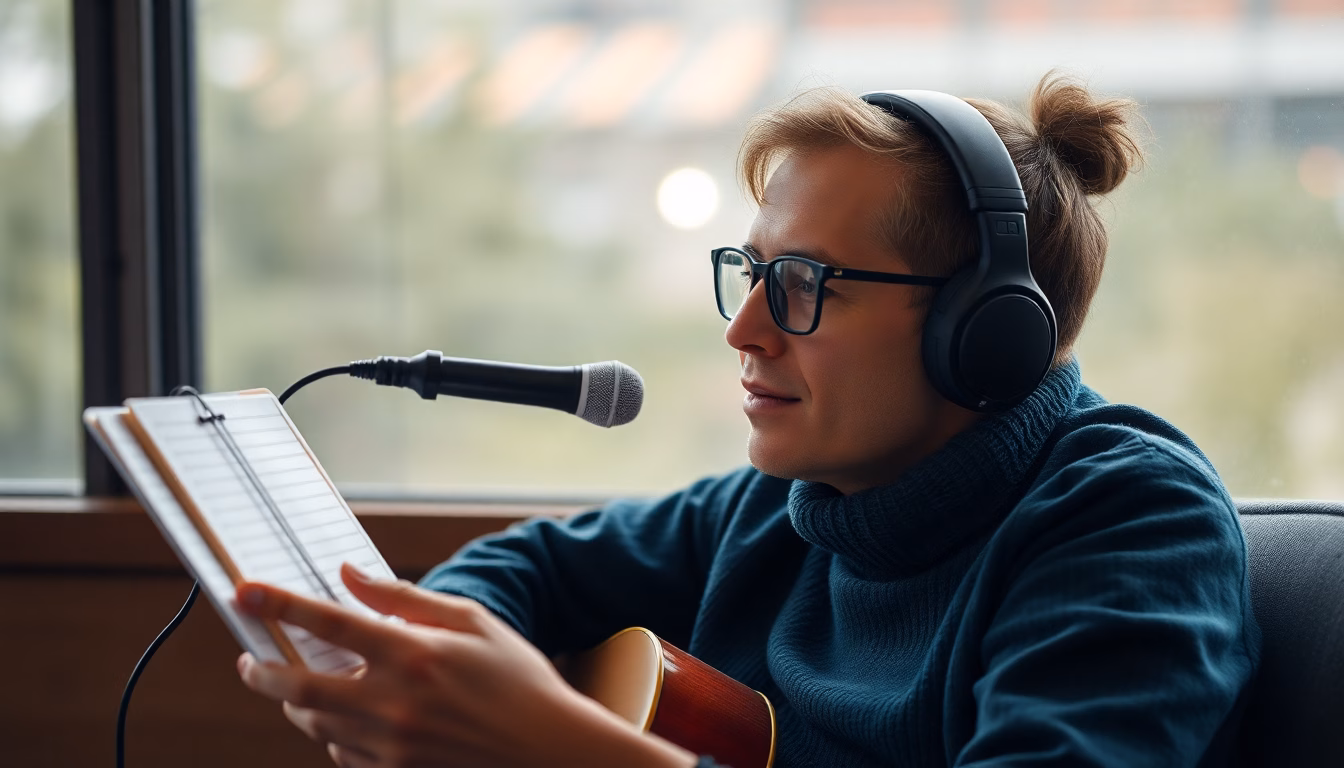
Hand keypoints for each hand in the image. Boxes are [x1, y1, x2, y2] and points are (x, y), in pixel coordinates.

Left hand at [235, 564, 695, 767]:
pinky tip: (345, 720)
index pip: (329, 623)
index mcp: (413, 654)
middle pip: (299, 689)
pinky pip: (342, 755)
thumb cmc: (516, 677)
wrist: (548, 750)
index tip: (244, 592)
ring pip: (314, 725)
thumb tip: (349, 575)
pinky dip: (332, 735)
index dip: (280, 604)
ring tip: (298, 688)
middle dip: (261, 673)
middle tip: (249, 661)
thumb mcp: (470, 621)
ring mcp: (392, 746)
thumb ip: (403, 598)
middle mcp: (394, 703)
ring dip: (295, 705)